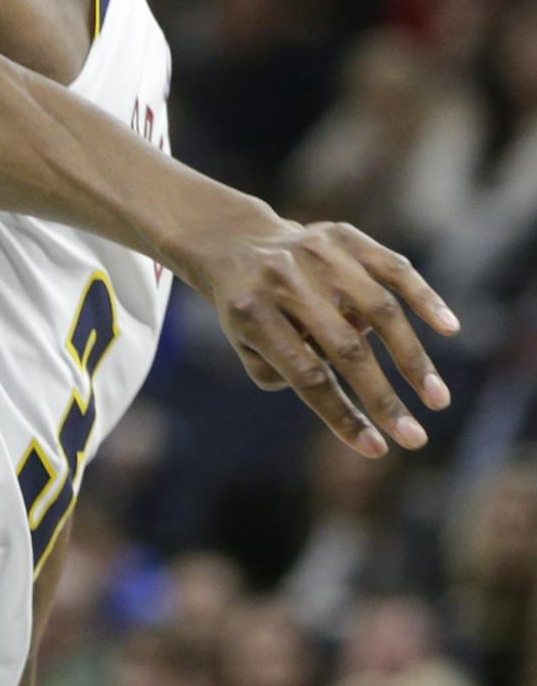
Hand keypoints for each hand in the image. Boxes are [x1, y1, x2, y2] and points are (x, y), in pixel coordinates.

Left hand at [186, 212, 457, 457]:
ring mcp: (317, 253)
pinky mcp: (344, 236)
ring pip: (379, 310)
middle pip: (345, 349)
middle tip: (415, 438)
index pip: (306, 376)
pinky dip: (424, 297)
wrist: (237, 242)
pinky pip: (394, 268)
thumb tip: (336, 391)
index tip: (376, 449)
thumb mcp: (246, 345)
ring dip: (413, 359)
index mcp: (252, 313)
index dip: (342, 415)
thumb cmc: (250, 309)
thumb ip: (286, 372)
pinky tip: (449, 328)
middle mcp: (285, 281)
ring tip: (437, 399)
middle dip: (383, 399)